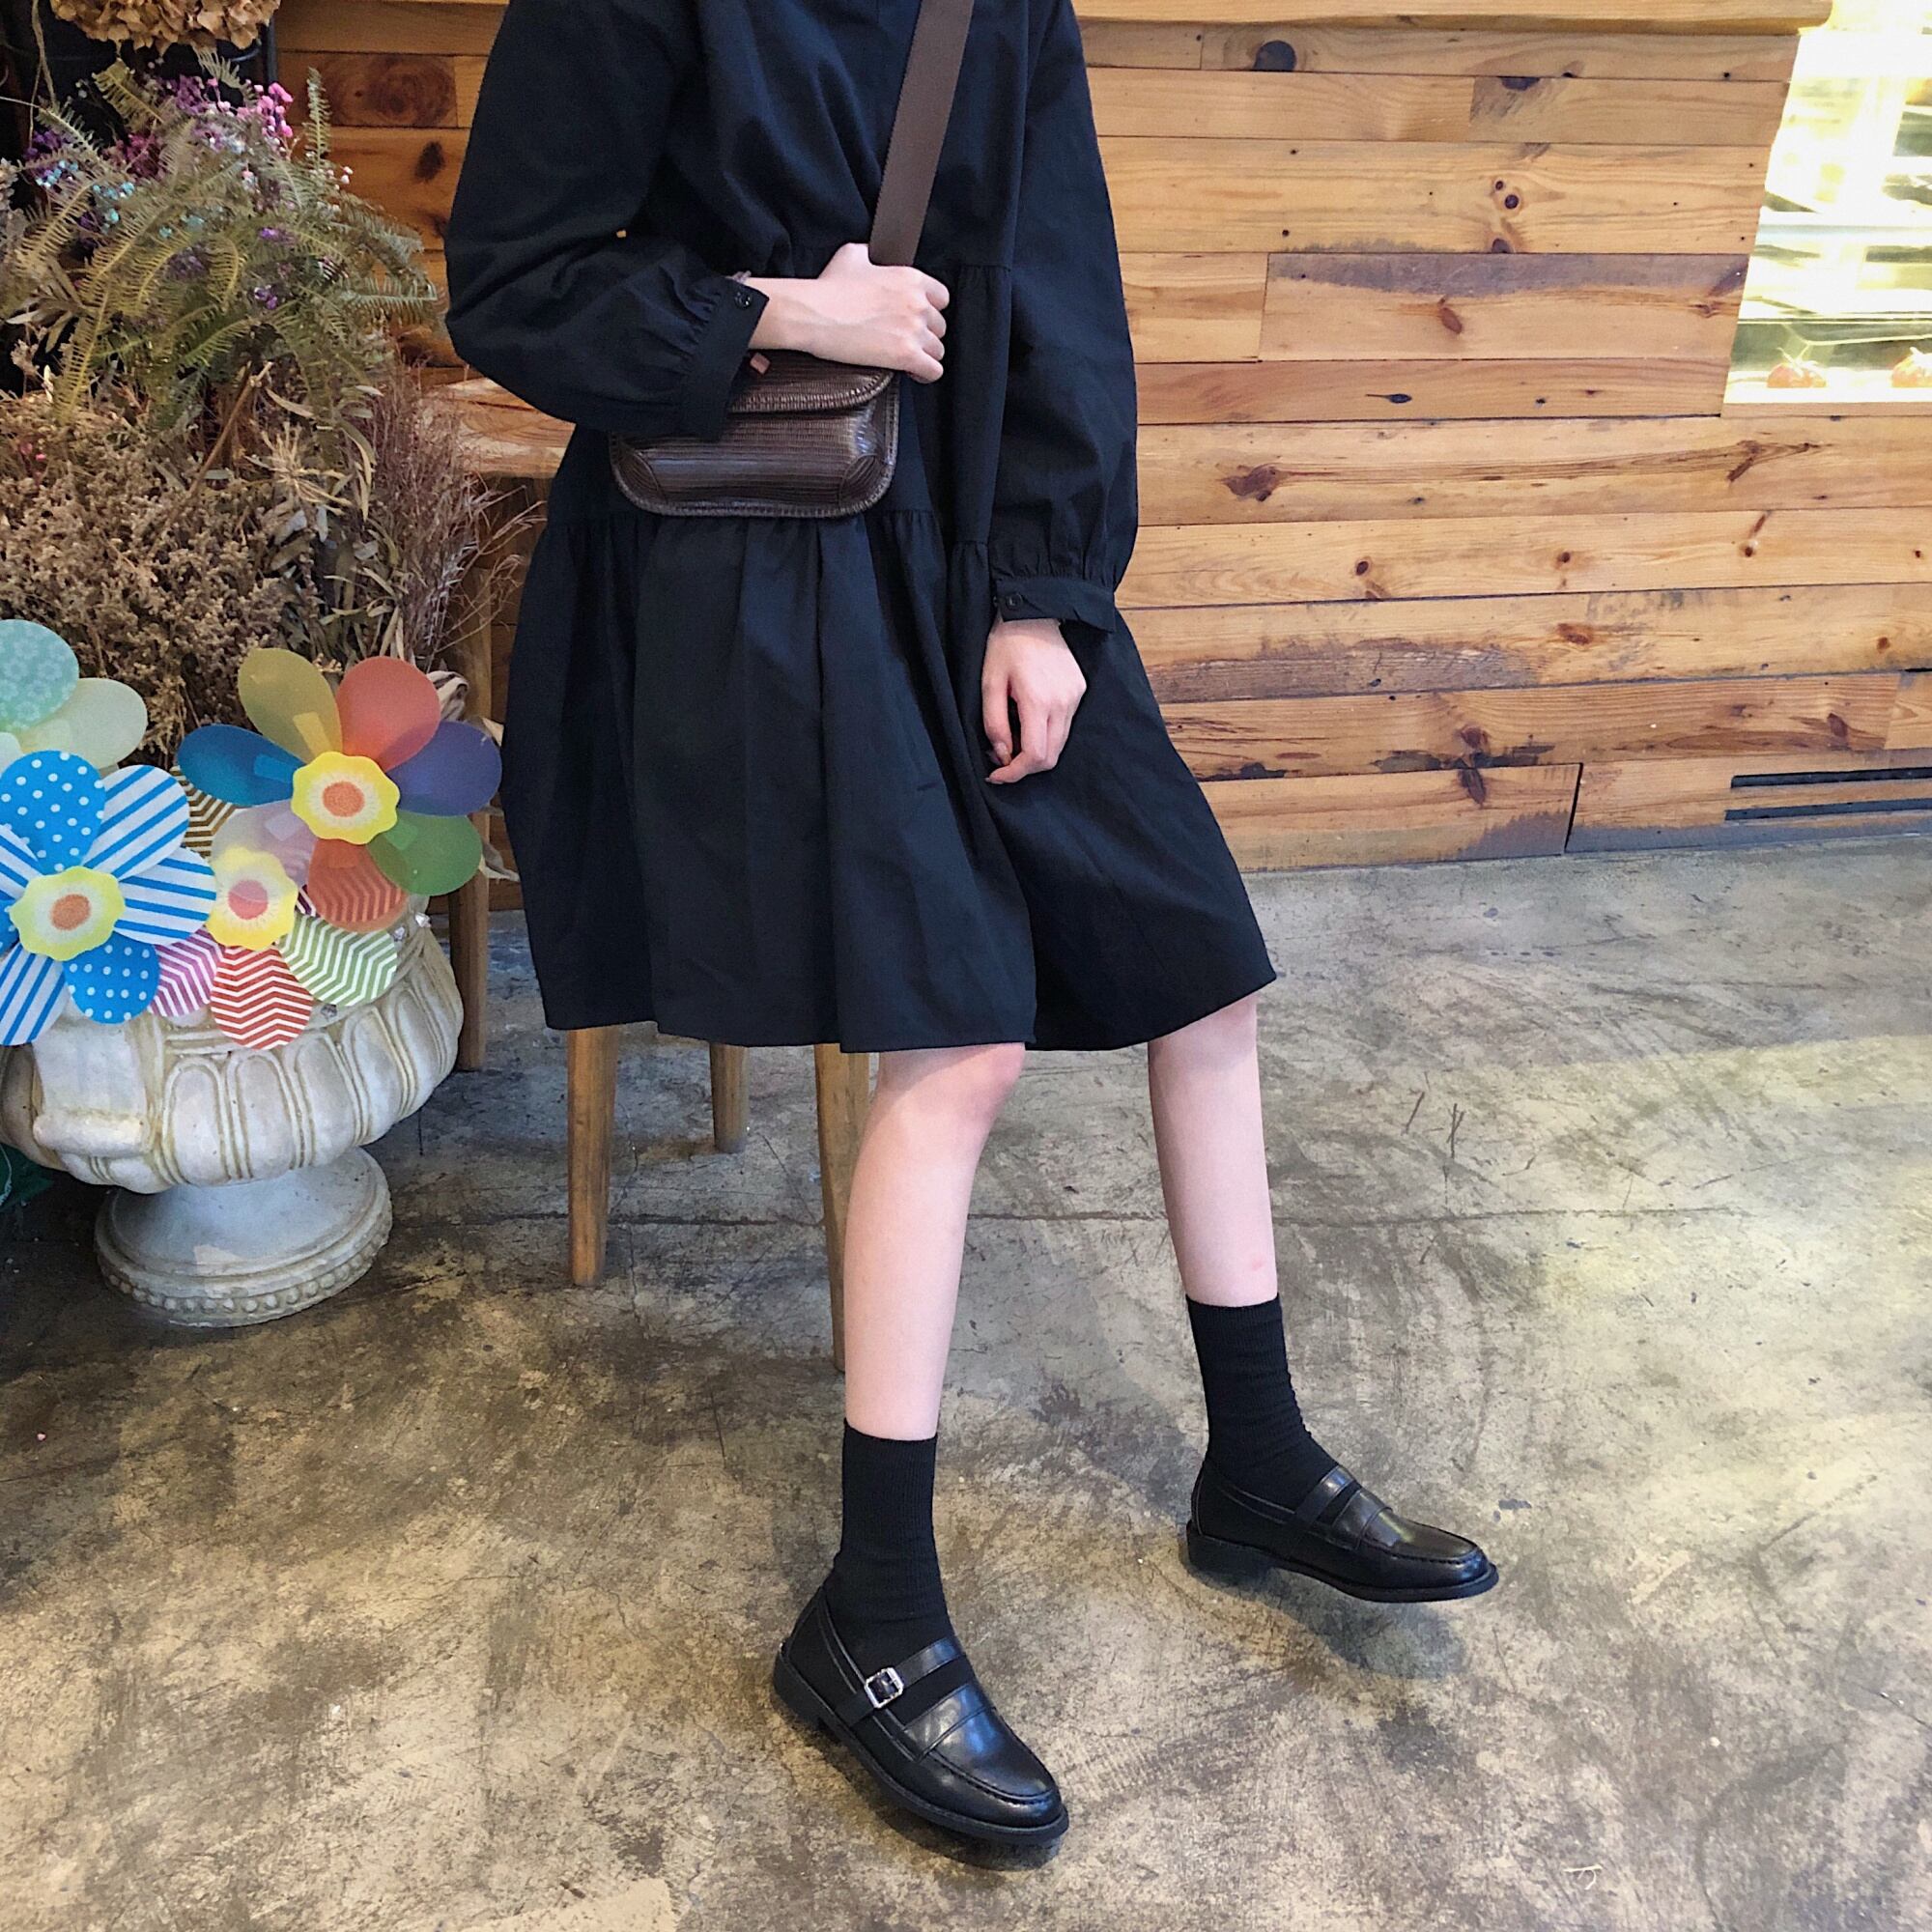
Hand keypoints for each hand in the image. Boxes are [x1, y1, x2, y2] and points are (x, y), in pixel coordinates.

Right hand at [745, 243, 949, 381]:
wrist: (813, 314)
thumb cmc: (829, 287)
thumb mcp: (852, 255)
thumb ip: (872, 254)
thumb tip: (873, 254)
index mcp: (910, 278)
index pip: (941, 297)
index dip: (930, 309)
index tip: (919, 317)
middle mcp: (917, 303)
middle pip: (939, 325)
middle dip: (925, 333)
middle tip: (906, 338)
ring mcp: (913, 330)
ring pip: (937, 349)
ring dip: (924, 354)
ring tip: (908, 357)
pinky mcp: (906, 355)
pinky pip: (933, 370)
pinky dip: (925, 373)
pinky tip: (913, 372)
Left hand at [982, 618, 1085, 783]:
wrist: (1034, 613)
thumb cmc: (1006, 646)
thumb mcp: (989, 684)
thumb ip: (994, 723)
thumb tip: (1002, 755)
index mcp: (1039, 701)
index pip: (1035, 756)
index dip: (1015, 773)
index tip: (997, 774)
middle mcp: (1063, 703)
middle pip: (1051, 756)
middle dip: (1025, 766)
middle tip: (1002, 758)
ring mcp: (1075, 697)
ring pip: (1059, 743)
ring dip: (1036, 749)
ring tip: (1013, 735)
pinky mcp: (1079, 691)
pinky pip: (1065, 725)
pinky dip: (1046, 732)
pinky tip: (1028, 718)